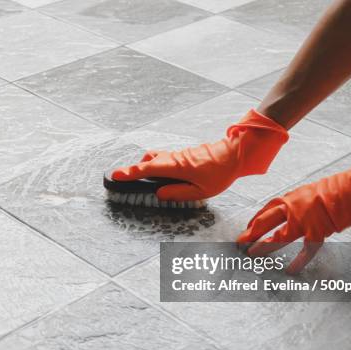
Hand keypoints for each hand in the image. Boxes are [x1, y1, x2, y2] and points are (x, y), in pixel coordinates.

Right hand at [112, 109, 288, 200]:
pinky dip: (156, 166)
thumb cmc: (220, 174)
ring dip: (145, 167)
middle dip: (133, 170)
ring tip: (140, 180)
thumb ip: (178, 193)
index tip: (115, 175)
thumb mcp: (201, 191)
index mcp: (176, 167)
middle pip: (148, 162)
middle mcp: (174, 158)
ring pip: (155, 159)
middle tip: (121, 178)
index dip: (130, 173)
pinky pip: (164, 159)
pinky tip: (160, 177)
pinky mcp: (182, 155)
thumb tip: (159, 193)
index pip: (148, 170)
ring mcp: (177, 155)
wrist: (234, 154)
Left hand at [237, 142, 350, 273]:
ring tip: (253, 255)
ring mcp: (304, 221)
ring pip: (279, 237)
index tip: (247, 229)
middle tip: (239, 242)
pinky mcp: (318, 231)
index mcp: (290, 198)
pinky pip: (305, 251)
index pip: (266, 210)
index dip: (254, 221)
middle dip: (251, 233)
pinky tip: (290, 270)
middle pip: (265, 222)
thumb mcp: (309, 191)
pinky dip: (298, 262)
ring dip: (264, 247)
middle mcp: (293, 208)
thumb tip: (287, 211)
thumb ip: (296, 203)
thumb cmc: (336, 188)